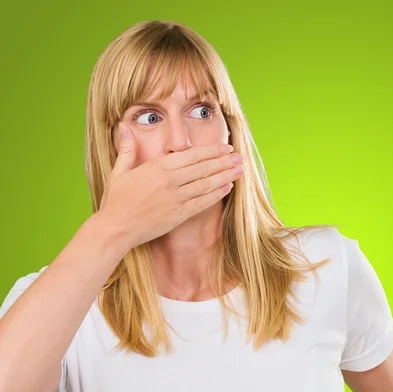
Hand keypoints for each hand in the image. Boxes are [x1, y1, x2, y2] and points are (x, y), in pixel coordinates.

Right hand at [98, 122, 244, 249]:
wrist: (115, 228)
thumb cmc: (115, 200)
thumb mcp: (119, 171)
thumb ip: (127, 149)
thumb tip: (123, 126)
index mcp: (157, 167)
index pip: (191, 155)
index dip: (212, 151)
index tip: (226, 148)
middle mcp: (170, 181)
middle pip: (203, 168)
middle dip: (225, 162)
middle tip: (241, 158)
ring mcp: (176, 198)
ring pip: (206, 184)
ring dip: (226, 176)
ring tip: (240, 171)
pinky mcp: (179, 215)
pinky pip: (202, 203)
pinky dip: (216, 195)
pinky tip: (227, 188)